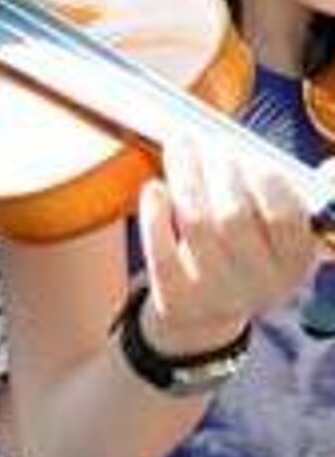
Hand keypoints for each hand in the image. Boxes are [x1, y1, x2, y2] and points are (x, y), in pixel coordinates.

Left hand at [137, 135, 318, 353]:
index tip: (247, 154)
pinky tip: (154, 188)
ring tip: (181, 147)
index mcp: (293, 262)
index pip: (285, 218)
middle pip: (234, 216)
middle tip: (207, 142)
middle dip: (218, 170)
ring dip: (186, 177)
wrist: (205, 314)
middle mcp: (260, 282)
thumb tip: (302, 157)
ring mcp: (216, 292)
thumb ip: (278, 198)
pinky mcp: (176, 297)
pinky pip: (161, 250)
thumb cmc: (240, 253)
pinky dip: (155, 214)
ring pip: (196, 224)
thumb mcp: (271, 235)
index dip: (265, 180)